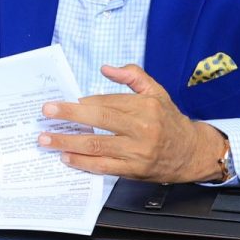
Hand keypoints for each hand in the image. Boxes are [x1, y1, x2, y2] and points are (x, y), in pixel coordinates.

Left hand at [37, 63, 226, 182]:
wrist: (193, 153)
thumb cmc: (169, 120)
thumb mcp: (156, 92)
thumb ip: (133, 76)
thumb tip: (106, 68)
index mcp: (146, 107)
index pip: (108, 102)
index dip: (82, 103)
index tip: (61, 103)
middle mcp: (143, 129)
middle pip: (100, 120)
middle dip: (70, 115)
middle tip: (46, 112)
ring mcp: (138, 152)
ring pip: (97, 145)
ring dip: (68, 142)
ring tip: (46, 139)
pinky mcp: (134, 170)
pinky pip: (103, 166)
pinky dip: (82, 162)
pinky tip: (66, 157)